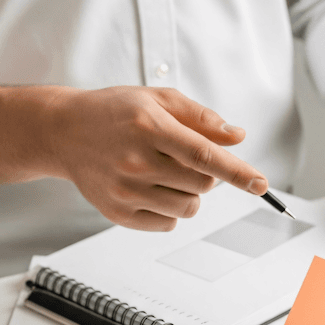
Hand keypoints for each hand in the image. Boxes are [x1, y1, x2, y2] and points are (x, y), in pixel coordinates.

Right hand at [45, 85, 267, 230]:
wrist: (63, 132)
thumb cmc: (115, 112)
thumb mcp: (157, 100)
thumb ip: (200, 118)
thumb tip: (237, 138)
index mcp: (149, 126)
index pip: (204, 154)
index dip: (237, 171)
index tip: (261, 184)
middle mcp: (136, 160)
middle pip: (202, 184)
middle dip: (206, 174)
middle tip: (184, 158)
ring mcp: (126, 191)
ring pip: (189, 208)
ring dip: (190, 194)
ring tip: (166, 173)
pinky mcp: (119, 214)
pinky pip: (168, 224)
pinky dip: (170, 211)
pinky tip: (151, 189)